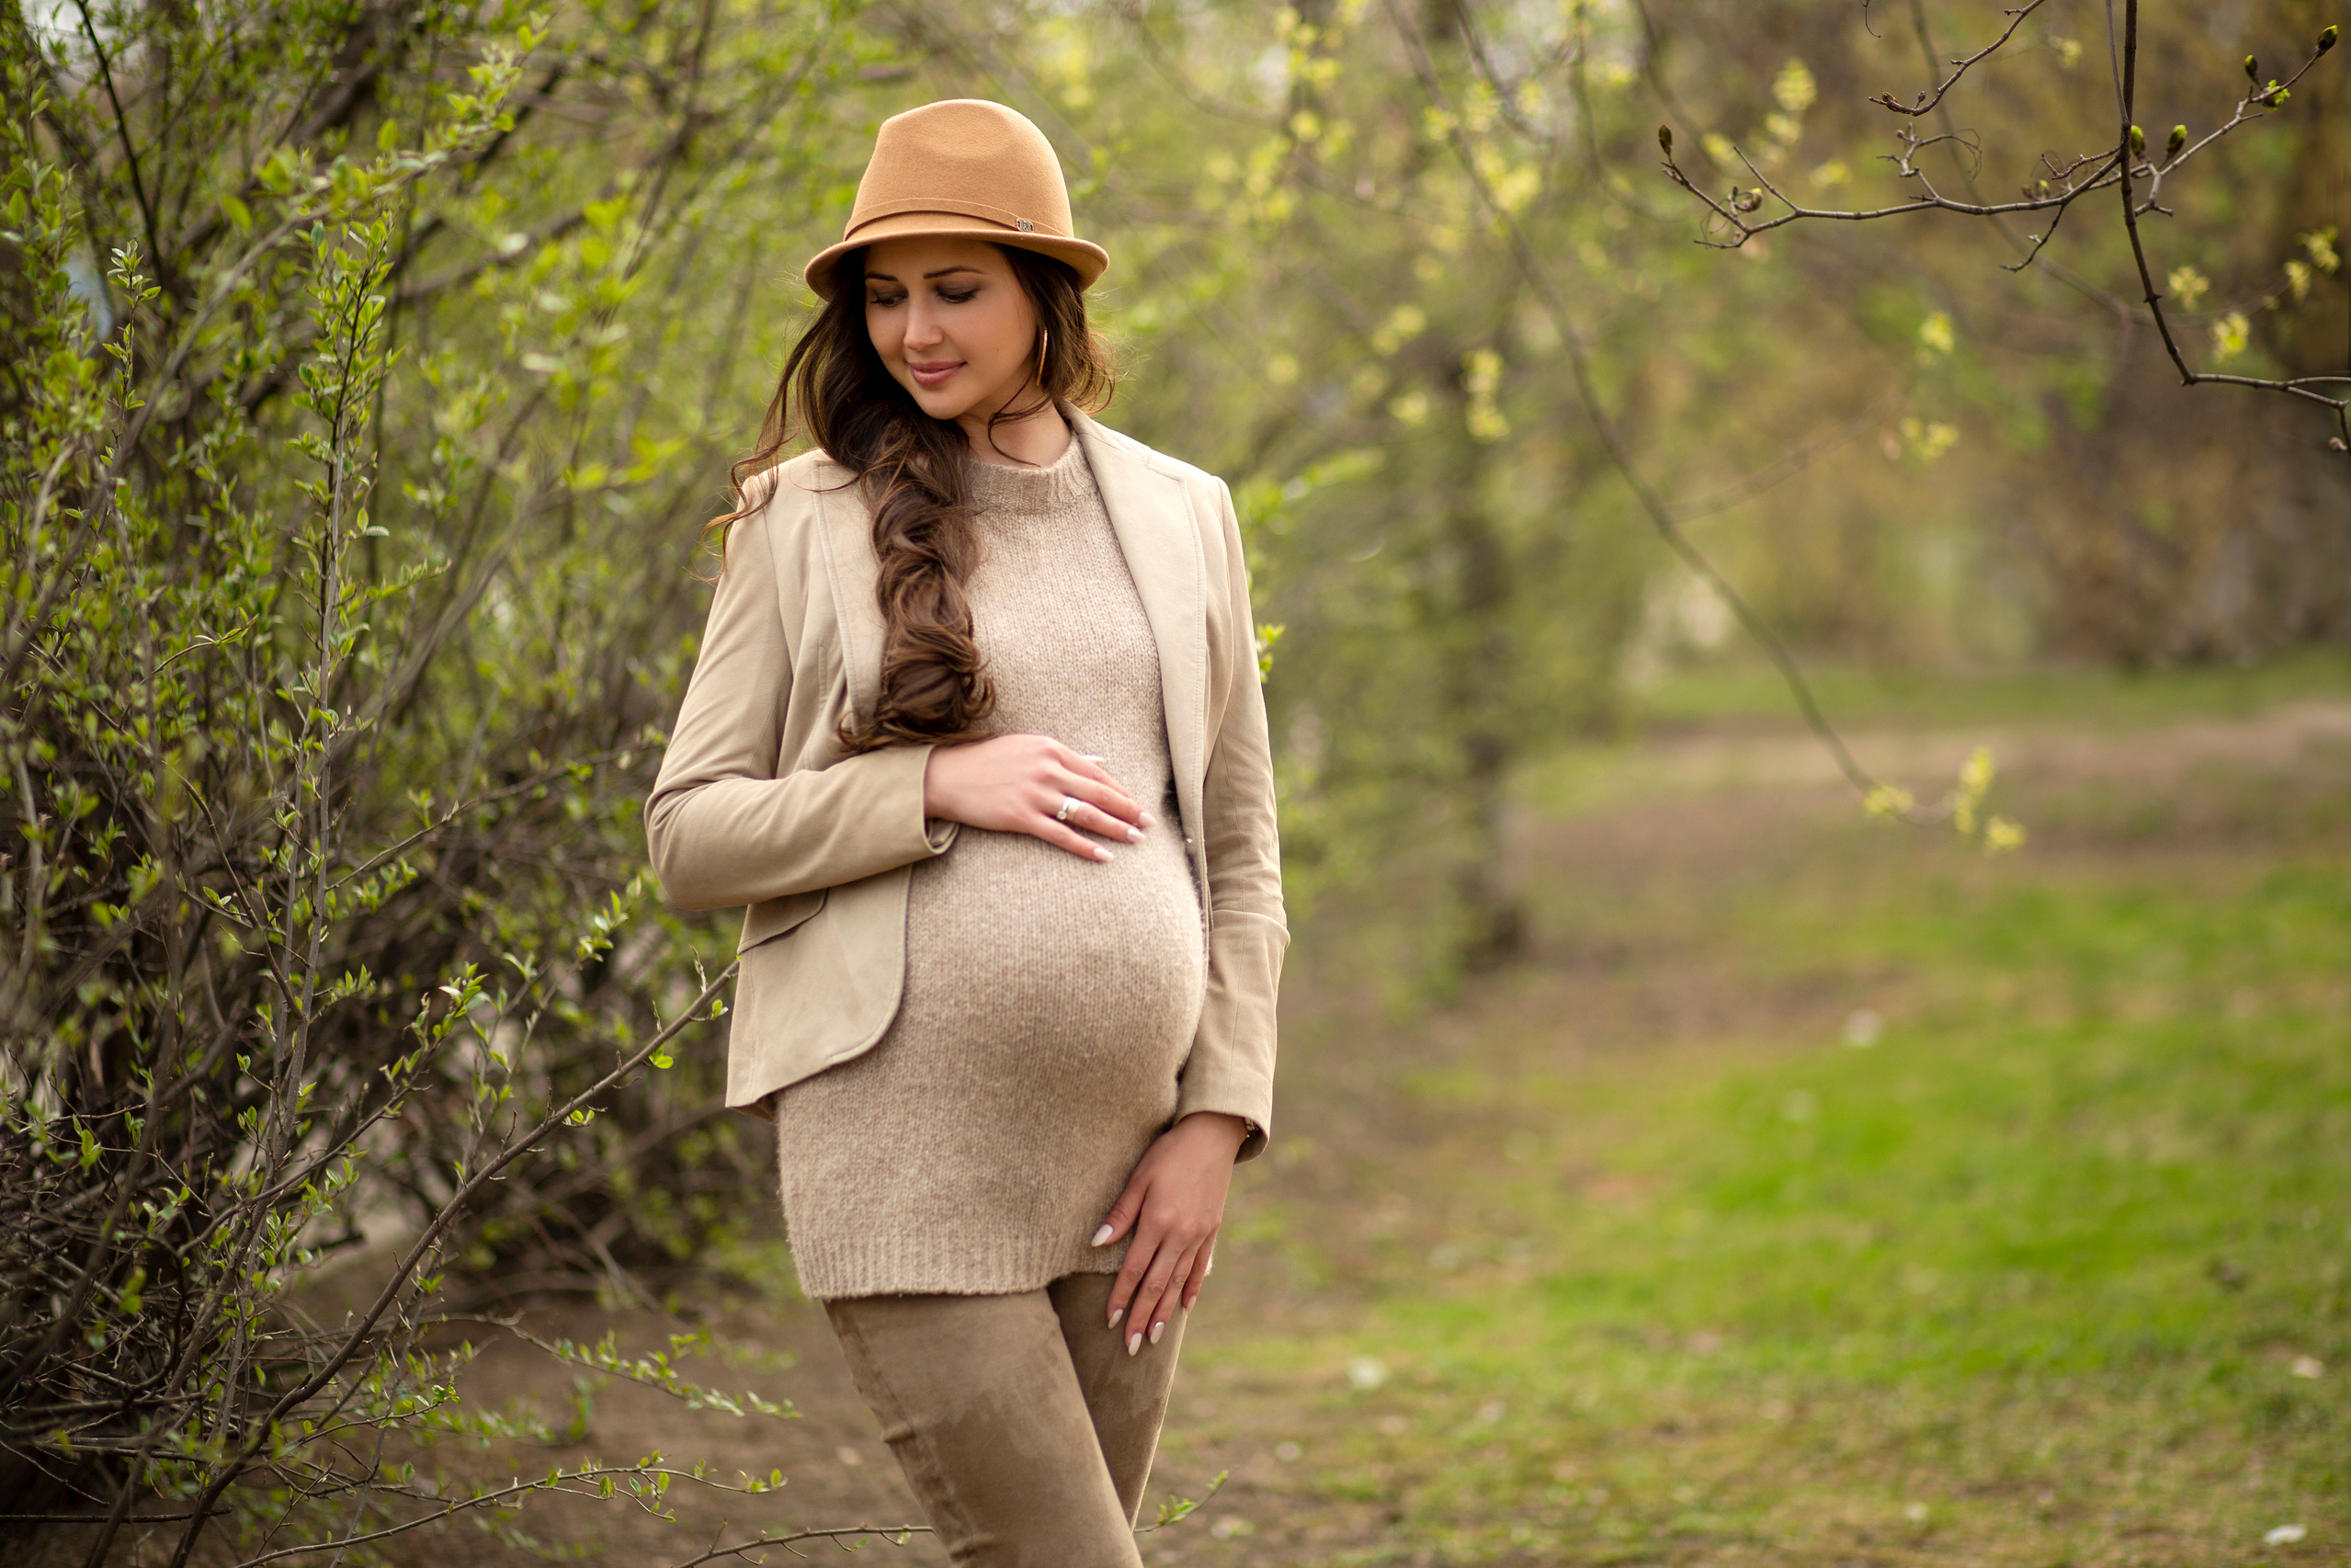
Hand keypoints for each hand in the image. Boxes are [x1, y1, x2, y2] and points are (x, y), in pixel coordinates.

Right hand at [922, 734, 1150, 861]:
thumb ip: (1065, 756)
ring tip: (1134, 840)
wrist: (947, 776)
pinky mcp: (1021, 817)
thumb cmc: (987, 760)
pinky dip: (1085, 847)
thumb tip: (1099, 760)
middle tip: (1148, 824)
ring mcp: (1035, 794)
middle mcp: (1047, 769)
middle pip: (1098, 792)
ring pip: (1085, 814)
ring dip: (1114, 828)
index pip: (1096, 772)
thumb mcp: (1028, 747)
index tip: (1138, 804)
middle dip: (1128, 809)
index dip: (1121, 790)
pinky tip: (1103, 857)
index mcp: (1051, 749)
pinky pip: (1061, 835)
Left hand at [1093, 1112, 1249, 1353]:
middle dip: (1143, 1317)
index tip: (1111, 1321)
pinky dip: (1191, 1288)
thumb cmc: (1169, 1153)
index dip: (1122, 1297)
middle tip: (1131, 1346)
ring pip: (1178, 1282)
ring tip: (1154, 1337)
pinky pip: (1200, 1267)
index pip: (1134, 1269)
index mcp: (1158, 1222)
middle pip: (1156, 1284)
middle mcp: (1180, 1235)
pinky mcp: (1212, 1231)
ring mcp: (1199, 1235)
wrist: (1212, 1136)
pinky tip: (1184, 1306)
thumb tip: (1097, 1243)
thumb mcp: (1139, 1177)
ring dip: (1164, 1311)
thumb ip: (1120, 1214)